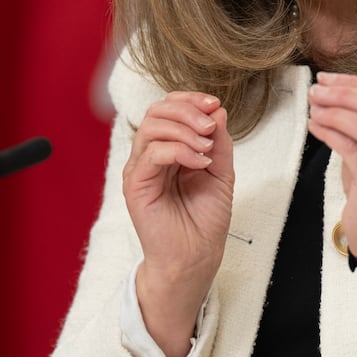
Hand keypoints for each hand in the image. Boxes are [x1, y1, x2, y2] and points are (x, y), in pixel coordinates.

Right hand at [122, 91, 233, 356]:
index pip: (169, 108)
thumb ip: (219, 142)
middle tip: (210, 126)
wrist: (195, 257)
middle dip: (187, 110)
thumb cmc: (205, 220)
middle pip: (157, 111)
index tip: (215, 105)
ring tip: (206, 149)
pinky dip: (180, 151)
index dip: (190, 100)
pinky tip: (199, 163)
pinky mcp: (136, 185)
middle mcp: (150, 155)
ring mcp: (140, 169)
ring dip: (185, 130)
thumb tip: (218, 110)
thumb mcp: (221, 173)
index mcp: (169, 148)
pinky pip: (152, 153)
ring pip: (152, 127)